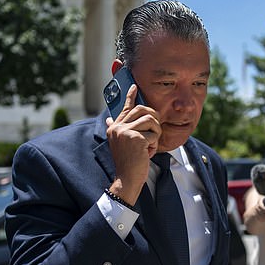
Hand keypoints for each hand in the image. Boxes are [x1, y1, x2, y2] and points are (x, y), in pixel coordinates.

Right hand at [106, 84, 160, 203]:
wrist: (126, 178)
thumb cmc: (127, 162)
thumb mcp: (120, 143)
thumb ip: (117, 129)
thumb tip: (109, 118)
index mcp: (114, 128)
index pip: (125, 108)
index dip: (131, 96)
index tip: (134, 86)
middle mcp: (117, 127)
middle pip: (142, 110)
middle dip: (153, 118)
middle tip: (156, 128)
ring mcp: (125, 132)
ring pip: (150, 121)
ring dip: (156, 133)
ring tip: (150, 144)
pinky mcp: (135, 139)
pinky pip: (153, 135)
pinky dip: (154, 145)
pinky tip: (148, 153)